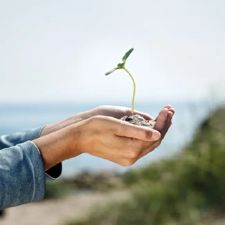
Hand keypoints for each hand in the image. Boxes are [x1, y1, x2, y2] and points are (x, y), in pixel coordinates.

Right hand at [34, 114, 161, 168]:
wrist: (79, 137)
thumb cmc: (95, 127)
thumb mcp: (116, 125)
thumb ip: (138, 131)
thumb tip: (157, 134)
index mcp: (131, 150)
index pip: (155, 136)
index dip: (163, 122)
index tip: (167, 108)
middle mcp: (132, 157)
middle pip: (155, 141)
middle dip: (163, 124)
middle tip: (169, 110)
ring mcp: (128, 158)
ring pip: (149, 144)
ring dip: (158, 129)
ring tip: (164, 115)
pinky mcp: (124, 156)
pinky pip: (142, 145)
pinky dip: (148, 135)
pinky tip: (151, 125)